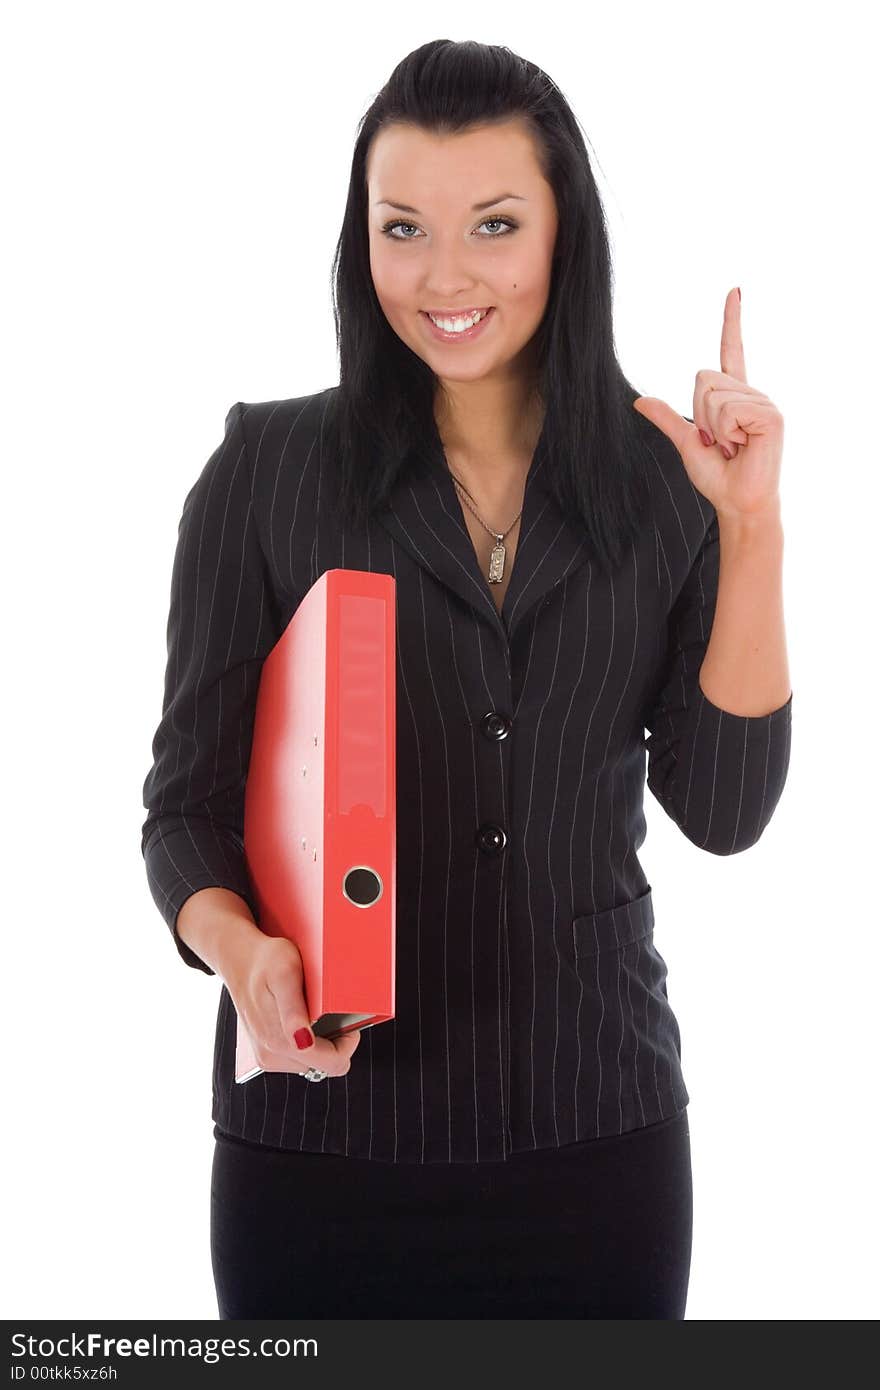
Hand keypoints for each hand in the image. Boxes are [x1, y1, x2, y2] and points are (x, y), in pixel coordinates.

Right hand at [224, 933, 362, 1078]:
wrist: (240, 959)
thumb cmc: (267, 961)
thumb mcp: (285, 973)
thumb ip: (293, 1010)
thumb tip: (302, 1042)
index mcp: (280, 1042)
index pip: (333, 1064)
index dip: (347, 1043)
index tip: (345, 1019)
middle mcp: (271, 1056)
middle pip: (323, 1065)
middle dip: (333, 1041)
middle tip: (326, 1010)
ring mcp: (266, 1056)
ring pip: (312, 1062)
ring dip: (319, 1040)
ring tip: (310, 1010)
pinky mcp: (265, 1053)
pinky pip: (299, 1057)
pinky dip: (306, 1041)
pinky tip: (298, 1018)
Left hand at [632, 287, 783, 523]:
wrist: (737, 502)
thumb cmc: (718, 476)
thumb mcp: (685, 443)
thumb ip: (667, 419)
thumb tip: (639, 401)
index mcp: (734, 397)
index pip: (731, 350)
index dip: (731, 321)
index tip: (734, 291)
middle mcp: (751, 393)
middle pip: (703, 378)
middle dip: (699, 414)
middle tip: (719, 441)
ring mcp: (763, 403)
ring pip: (713, 394)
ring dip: (712, 427)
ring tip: (732, 446)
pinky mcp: (771, 416)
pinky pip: (729, 410)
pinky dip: (726, 433)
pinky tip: (742, 446)